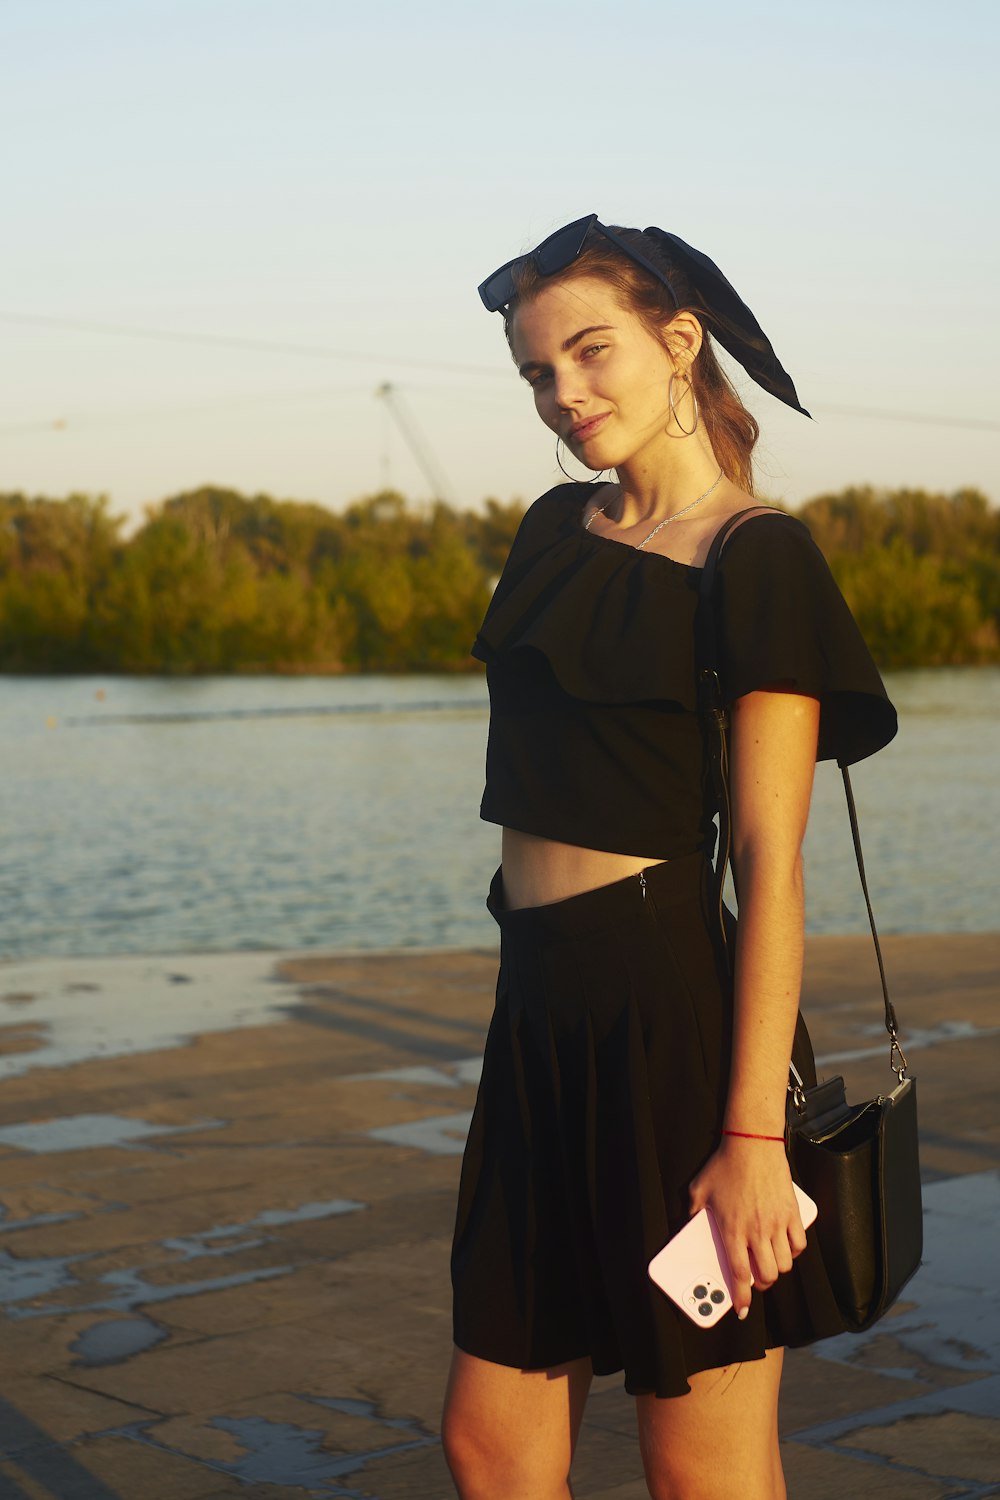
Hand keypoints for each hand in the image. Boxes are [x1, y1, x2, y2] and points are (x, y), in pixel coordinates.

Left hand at [688, 1137, 807, 1318]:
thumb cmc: (724, 1165)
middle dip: (762, 1285)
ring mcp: (777, 1222)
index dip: (741, 1298)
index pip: (738, 1274)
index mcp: (732, 1229)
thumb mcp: (699, 1190)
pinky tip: (785, 1248)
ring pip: (785, 1263)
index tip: (742, 1310)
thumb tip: (691, 1228)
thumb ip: (693, 1213)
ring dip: (777, 1269)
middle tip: (756, 1281)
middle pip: (767, 1275)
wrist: (752, 1143)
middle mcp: (757, 1230)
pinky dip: (793, 1252)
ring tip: (769, 1263)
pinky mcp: (792, 1212)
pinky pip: (799, 1244)